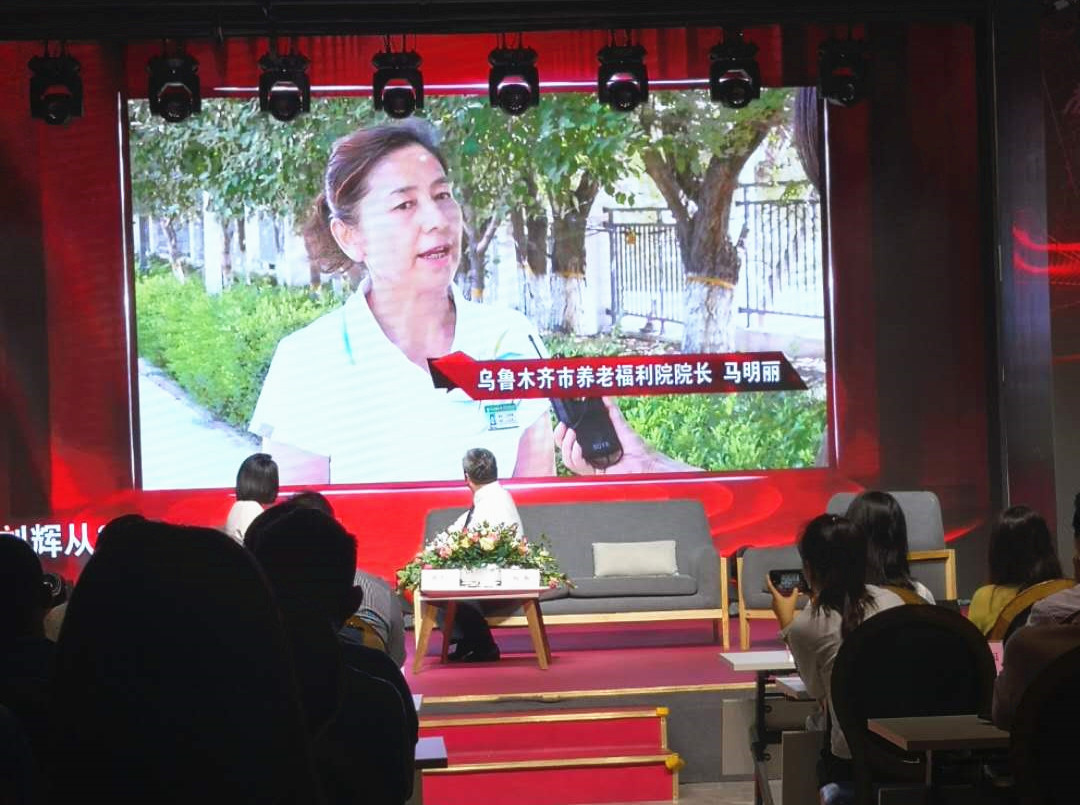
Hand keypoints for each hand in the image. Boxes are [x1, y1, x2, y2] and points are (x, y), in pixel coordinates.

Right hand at [553, 397, 698, 475]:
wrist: (649, 464)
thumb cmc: (640, 450)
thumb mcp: (622, 426)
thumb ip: (612, 412)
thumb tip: (606, 396)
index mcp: (594, 447)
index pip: (571, 441)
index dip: (563, 432)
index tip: (563, 421)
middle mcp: (591, 458)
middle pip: (565, 450)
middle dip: (560, 438)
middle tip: (563, 426)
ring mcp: (593, 467)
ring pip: (568, 459)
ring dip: (566, 445)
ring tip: (572, 433)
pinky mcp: (596, 475)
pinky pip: (579, 467)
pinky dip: (576, 455)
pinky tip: (578, 446)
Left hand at [766, 574, 799, 629]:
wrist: (786, 620)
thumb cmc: (788, 611)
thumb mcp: (793, 600)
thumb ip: (795, 593)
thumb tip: (796, 589)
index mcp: (776, 596)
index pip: (770, 586)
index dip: (768, 580)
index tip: (767, 575)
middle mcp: (773, 600)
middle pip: (773, 591)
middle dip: (776, 588)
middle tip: (777, 584)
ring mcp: (773, 605)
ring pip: (775, 597)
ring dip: (778, 595)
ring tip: (784, 594)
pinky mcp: (775, 609)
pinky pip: (776, 602)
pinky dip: (780, 600)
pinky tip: (784, 602)